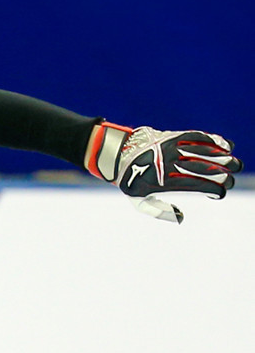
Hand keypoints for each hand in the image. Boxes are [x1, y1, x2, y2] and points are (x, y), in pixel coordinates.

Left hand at [88, 122, 238, 221]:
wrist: (117, 154)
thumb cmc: (130, 181)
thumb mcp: (137, 201)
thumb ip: (158, 211)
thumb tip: (181, 216)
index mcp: (163, 182)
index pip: (196, 185)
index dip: (213, 189)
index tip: (221, 193)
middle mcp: (170, 164)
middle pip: (203, 169)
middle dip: (223, 174)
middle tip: (232, 178)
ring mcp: (171, 148)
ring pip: (204, 151)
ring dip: (223, 157)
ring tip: (235, 163)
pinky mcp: (172, 136)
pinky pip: (196, 136)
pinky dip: (213, 140)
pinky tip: (226, 145)